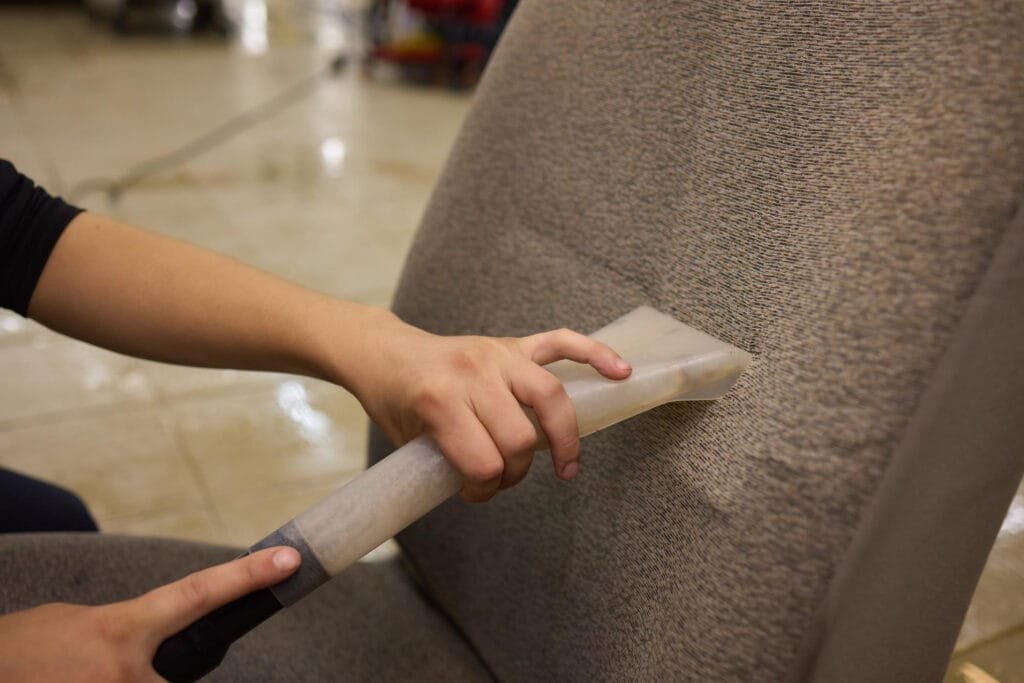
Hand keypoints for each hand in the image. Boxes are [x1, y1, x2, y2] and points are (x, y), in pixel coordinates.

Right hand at [0, 546, 299, 681]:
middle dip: (158, 670)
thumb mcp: (77, 622)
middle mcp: (127, 670)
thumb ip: (126, 627)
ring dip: (121, 678)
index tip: (288, 560)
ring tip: (79, 673)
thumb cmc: (19, 650)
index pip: (198, 594)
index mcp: (122, 629)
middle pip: (183, 672)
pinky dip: (109, 682)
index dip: (247, 576)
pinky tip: (76, 677)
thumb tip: (153, 636)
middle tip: (102, 665)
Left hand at [345, 311, 630, 501]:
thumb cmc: (397, 401)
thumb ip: (452, 460)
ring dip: (565, 436)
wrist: (386, 353)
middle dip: (516, 471)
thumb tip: (493, 482)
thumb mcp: (411, 439)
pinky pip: (561, 343)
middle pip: (520, 437)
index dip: (483, 490)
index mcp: (440, 401)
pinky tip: (619, 372)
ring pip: (550, 395)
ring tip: (568, 463)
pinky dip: (594, 354)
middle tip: (504, 478)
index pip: (483, 462)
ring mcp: (497, 355)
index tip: (474, 493)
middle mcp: (473, 374)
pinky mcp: (513, 345)